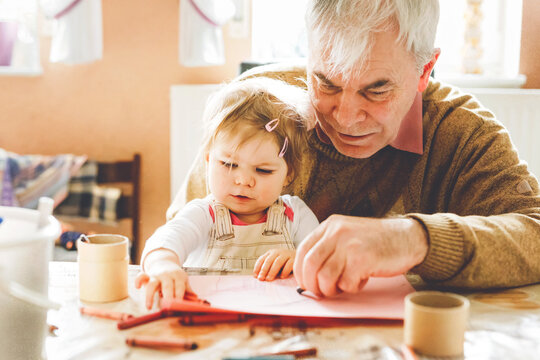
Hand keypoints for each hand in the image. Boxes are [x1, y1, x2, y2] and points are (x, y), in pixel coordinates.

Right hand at [135, 249, 193, 308]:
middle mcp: (167, 275)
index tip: (179, 305)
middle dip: (167, 296)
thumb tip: (195, 300)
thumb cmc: (175, 275)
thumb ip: (188, 290)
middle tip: (168, 306)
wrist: (165, 262)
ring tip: (149, 306)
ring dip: (150, 295)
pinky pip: (141, 276)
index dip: (180, 296)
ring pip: (152, 284)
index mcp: (178, 276)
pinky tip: (138, 287)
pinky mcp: (147, 275)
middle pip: (167, 286)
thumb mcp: (183, 280)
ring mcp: (156, 275)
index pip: (180, 287)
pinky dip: (138, 281)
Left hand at [253, 249, 295, 280]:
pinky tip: (282, 277)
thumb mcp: (274, 264)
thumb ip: (267, 268)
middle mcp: (278, 252)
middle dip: (264, 270)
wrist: (300, 257)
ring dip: (272, 271)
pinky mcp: (294, 259)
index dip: (257, 267)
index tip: (255, 276)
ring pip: (278, 262)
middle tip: (261, 278)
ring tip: (269, 279)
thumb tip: (256, 276)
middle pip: (269, 260)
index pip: (262, 259)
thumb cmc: (285, 263)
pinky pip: (289, 264)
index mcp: (271, 253)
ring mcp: (287, 254)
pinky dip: (284, 271)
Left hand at [293, 215, 427, 296]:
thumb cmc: (376, 241)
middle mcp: (337, 232)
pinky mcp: (362, 259)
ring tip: (344, 285)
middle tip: (321, 292)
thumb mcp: (347, 234)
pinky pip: (346, 283)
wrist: (407, 237)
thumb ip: (328, 247)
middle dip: (312, 285)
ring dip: (332, 289)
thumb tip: (307, 274)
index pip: (302, 249)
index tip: (305, 283)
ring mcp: (349, 245)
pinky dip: (351, 288)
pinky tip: (361, 280)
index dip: (300, 271)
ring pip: (325, 277)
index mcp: (330, 225)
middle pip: (309, 264)